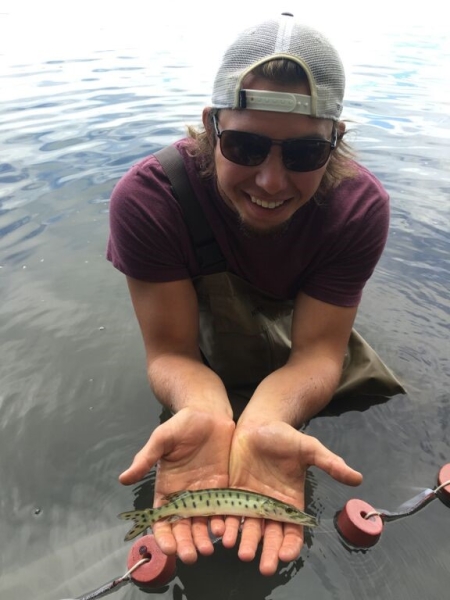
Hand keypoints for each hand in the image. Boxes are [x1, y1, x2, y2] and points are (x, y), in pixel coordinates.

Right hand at [119, 407, 234, 562]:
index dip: (163, 534)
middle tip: (192, 556)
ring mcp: (205, 494)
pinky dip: (222, 522)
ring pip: (202, 523)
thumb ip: (145, 459)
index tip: (167, 547)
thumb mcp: (162, 439)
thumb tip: (123, 478)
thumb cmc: (182, 425)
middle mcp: (185, 496)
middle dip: (185, 543)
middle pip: (183, 527)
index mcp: (167, 488)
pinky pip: (222, 510)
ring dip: (203, 538)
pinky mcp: (223, 488)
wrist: (209, 414)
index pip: (162, 518)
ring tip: (207, 548)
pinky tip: (224, 530)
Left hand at [225, 420, 361, 574]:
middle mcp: (271, 506)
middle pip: (270, 535)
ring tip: (241, 552)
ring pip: (249, 527)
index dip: (290, 544)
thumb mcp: (310, 448)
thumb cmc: (286, 436)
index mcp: (291, 501)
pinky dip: (225, 523)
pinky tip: (221, 532)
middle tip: (263, 567)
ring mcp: (251, 500)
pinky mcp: (233, 491)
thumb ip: (331, 463)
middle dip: (267, 551)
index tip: (285, 555)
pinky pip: (230, 512)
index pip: (293, 530)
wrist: (260, 422)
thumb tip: (358, 477)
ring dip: (245, 541)